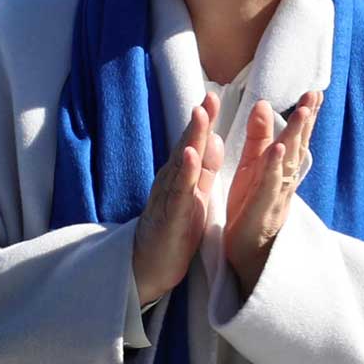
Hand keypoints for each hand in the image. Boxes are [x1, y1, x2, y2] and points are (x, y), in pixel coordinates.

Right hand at [131, 93, 224, 303]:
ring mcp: (168, 198)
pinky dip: (184, 171)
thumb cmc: (173, 233)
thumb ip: (201, 170)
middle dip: (199, 121)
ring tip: (200, 114)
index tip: (214, 97)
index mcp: (182, 179)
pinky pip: (178, 191)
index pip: (194, 145)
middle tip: (210, 96)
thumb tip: (211, 140)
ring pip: (181, 163)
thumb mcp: (193, 197)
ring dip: (191, 138)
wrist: (149, 267)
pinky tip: (189, 154)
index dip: (205, 122)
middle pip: (186, 146)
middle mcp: (172, 182)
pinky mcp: (170, 216)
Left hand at [224, 91, 319, 298]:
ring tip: (302, 113)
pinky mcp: (261, 212)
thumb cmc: (248, 209)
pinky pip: (268, 187)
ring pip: (288, 164)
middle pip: (297, 148)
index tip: (313, 92)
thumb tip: (262, 104)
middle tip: (315, 95)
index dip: (304, 117)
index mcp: (277, 170)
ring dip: (295, 138)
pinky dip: (273, 168)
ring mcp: (276, 197)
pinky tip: (276, 149)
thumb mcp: (251, 169)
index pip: (294, 139)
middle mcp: (282, 182)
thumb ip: (257, 139)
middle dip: (306, 121)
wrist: (245, 255)